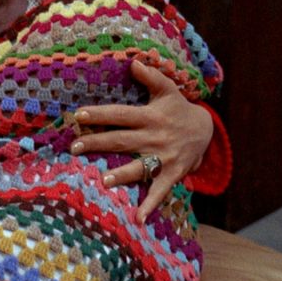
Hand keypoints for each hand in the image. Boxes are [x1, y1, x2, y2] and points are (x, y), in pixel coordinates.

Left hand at [69, 59, 212, 221]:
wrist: (206, 131)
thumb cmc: (178, 108)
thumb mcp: (168, 90)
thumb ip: (151, 76)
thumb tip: (133, 62)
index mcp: (150, 116)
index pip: (121, 114)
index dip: (101, 114)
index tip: (79, 115)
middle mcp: (155, 137)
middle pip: (122, 140)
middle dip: (98, 143)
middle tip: (75, 147)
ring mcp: (163, 157)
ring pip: (139, 166)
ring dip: (122, 174)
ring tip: (103, 180)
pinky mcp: (172, 174)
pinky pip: (160, 191)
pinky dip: (150, 205)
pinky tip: (138, 218)